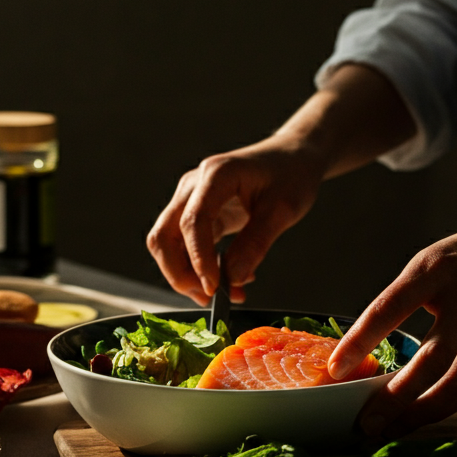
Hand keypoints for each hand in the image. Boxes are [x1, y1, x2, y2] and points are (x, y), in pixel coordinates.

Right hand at [147, 139, 325, 303]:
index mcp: (216, 175)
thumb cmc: (291, 175)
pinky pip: (184, 246)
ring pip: (167, 244)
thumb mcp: (283, 210)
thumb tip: (232, 278)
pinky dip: (198, 267)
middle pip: (164, 235)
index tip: (214, 288)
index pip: (192, 221)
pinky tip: (227, 278)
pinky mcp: (196, 213)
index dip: (198, 259)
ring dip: (187, 275)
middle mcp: (194, 185)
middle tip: (211, 298)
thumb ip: (255, 243)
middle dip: (180, 273)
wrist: (292, 158)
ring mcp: (190, 198)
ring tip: (225, 292)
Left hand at [327, 165, 456, 437]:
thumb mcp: (436, 259)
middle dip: (392, 399)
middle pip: (426, 362)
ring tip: (385, 433)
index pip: (389, 308)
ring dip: (416, 415)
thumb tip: (366, 342)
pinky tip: (417, 422)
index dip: (360, 341)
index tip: (334, 368)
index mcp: (437, 270)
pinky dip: (441, 409)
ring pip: (451, 386)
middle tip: (361, 423)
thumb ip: (405, 296)